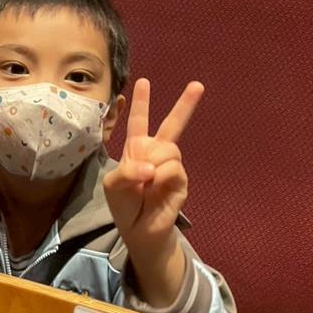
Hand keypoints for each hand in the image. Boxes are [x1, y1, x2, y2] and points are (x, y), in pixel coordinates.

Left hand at [103, 79, 202, 304]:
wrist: (139, 230)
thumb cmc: (124, 205)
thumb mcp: (114, 185)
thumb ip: (127, 170)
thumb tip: (152, 166)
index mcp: (136, 150)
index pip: (139, 122)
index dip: (141, 102)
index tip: (144, 82)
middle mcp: (156, 153)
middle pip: (171, 125)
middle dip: (185, 104)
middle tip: (198, 84)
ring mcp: (171, 166)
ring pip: (168, 149)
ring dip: (155, 162)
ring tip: (147, 181)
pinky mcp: (181, 180)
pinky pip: (173, 168)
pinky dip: (161, 176)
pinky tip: (155, 186)